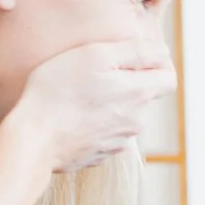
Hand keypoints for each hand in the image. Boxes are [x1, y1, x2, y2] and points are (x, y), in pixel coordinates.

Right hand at [8, 38, 177, 173]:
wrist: (35, 139)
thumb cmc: (58, 91)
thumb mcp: (94, 55)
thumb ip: (134, 51)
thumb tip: (161, 51)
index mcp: (138, 94)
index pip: (169, 78)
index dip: (158, 64)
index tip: (137, 55)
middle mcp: (136, 121)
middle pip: (143, 95)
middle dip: (127, 81)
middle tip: (95, 71)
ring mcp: (119, 141)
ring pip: (123, 114)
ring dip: (109, 102)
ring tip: (78, 94)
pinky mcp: (100, 153)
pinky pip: (104, 132)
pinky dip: (94, 122)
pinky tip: (72, 114)